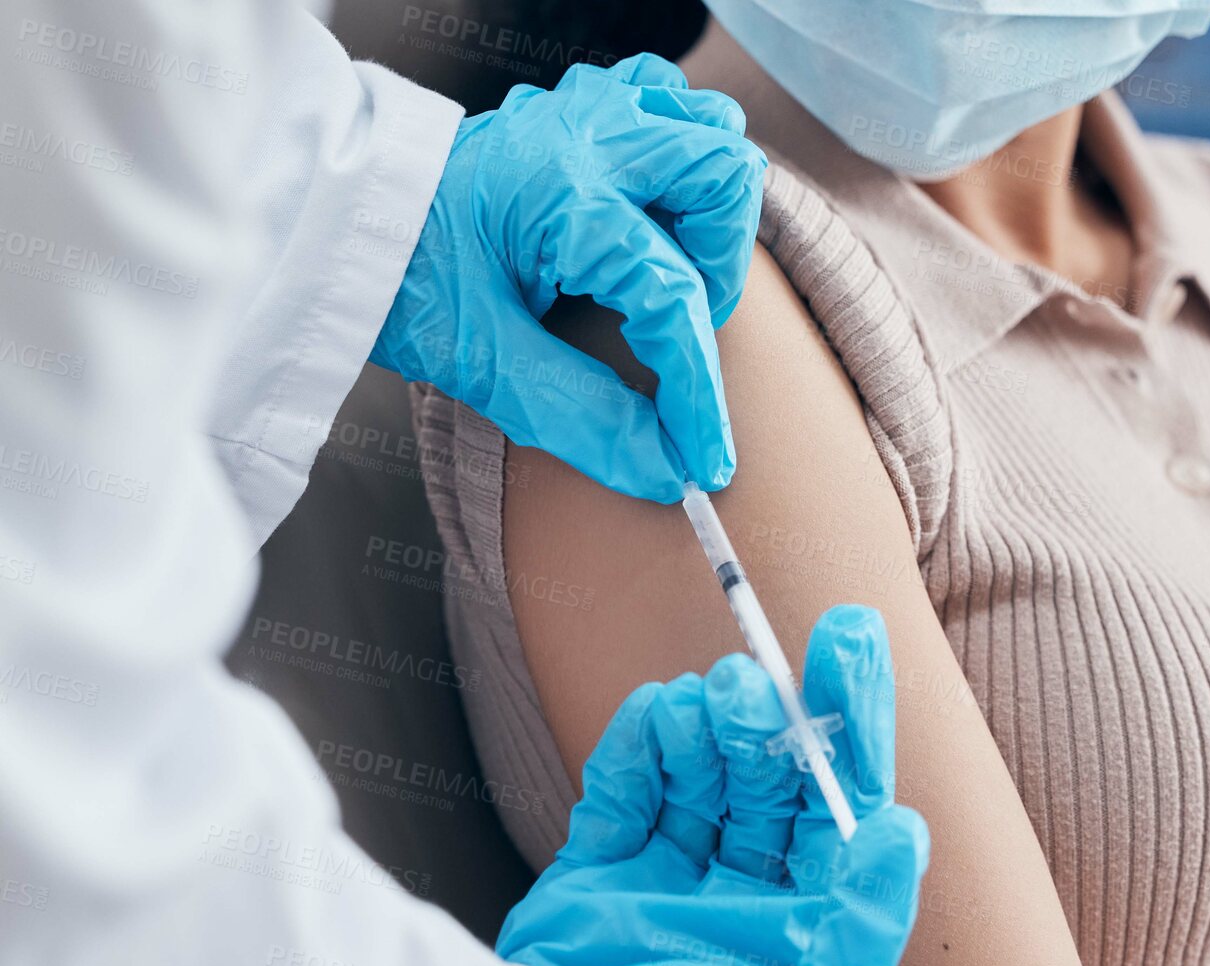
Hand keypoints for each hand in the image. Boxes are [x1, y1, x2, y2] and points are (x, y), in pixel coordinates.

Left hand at [370, 54, 765, 501]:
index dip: (698, 394)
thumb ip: (582, 419)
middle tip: (679, 327)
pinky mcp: (581, 105)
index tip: (707, 462)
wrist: (341, 215)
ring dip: (707, 207)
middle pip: (723, 180)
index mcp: (561, 193)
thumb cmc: (404, 277)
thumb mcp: (485, 361)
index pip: (673, 298)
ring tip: (666, 267)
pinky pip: (667, 102)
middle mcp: (586, 135)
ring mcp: (585, 108)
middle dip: (720, 269)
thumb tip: (667, 473)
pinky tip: (648, 211)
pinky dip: (678, 157)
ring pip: (708, 132)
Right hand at [497, 606, 929, 965]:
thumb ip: (863, 921)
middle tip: (761, 676)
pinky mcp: (603, 864)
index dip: (852, 722)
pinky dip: (642, 744)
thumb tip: (901, 828)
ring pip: (704, 769)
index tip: (856, 645)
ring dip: (710, 724)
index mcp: (804, 919)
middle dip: (774, 717)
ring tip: (714, 703)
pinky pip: (628, 785)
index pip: (841, 802)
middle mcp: (745, 890)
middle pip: (772, 775)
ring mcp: (670, 872)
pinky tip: (658, 721)